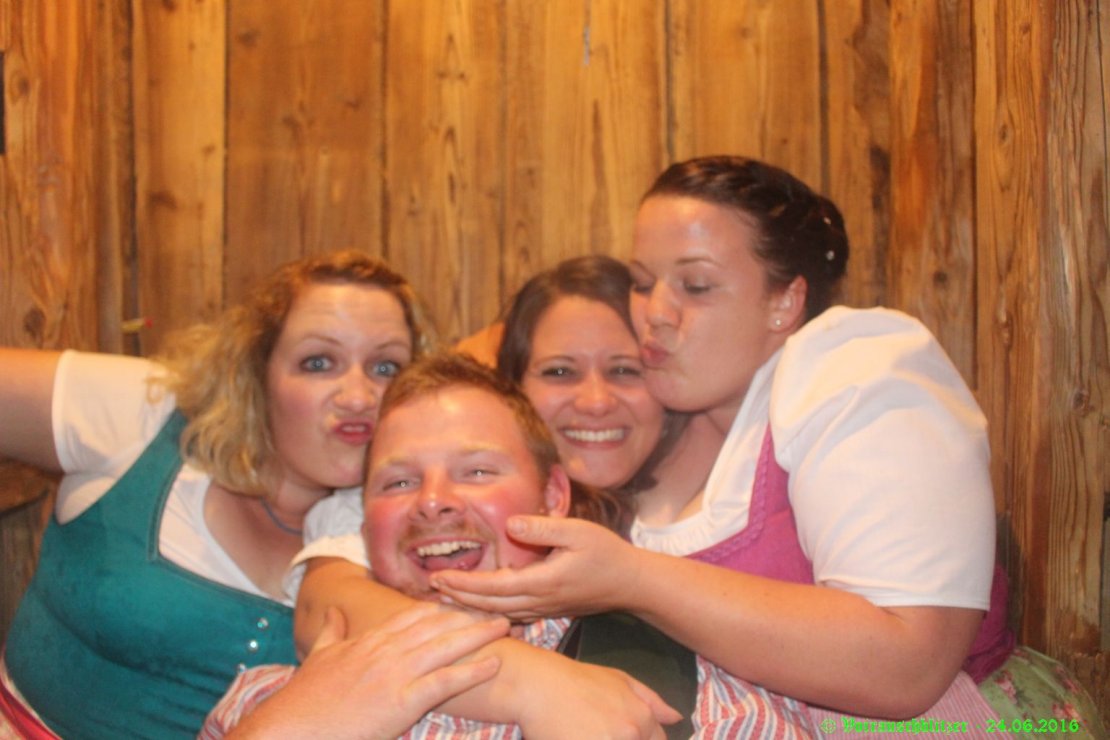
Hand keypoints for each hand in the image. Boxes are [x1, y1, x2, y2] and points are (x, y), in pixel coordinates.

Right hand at [230, 604, 509, 739]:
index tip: (463, 600)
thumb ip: (331, 632)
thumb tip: (334, 612)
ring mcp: (394, 674)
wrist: (290, 727)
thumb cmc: (304, 698)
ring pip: (446, 646)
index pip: (412, 615)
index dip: (442, 607)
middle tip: (496, 607)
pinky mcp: (401, 701)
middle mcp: (386, 651)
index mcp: (368, 641)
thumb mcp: (319, 657)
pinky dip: (472, 671)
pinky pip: (445, 682)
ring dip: (479, 635)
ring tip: (505, 626)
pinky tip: (494, 663)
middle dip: (468, 616)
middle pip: (436, 625)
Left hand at [429, 515, 642, 619]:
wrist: (631, 583)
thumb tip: (512, 523)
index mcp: (542, 582)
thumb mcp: (578, 531)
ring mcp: (543, 608)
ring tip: (446, 597)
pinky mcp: (548, 609)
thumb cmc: (606, 553)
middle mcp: (539, 600)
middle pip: (489, 604)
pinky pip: (511, 614)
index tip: (439, 577)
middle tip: (431, 587)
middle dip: (458, 597)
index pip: (493, 587)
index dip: (464, 583)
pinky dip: (489, 610)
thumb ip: (544, 528)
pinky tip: (478, 606)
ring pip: (498, 612)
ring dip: (471, 605)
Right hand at [512, 648, 680, 739]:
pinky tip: (580, 736)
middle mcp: (630, 733)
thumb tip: (677, 718)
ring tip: (589, 732)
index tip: (617, 734)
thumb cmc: (576, 680)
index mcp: (642, 718)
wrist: (537, 685)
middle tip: (597, 730)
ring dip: (605, 738)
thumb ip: (651, 700)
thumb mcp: (619, 679)